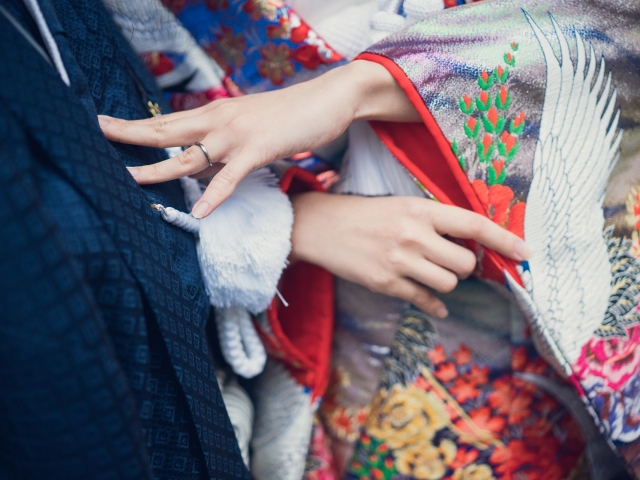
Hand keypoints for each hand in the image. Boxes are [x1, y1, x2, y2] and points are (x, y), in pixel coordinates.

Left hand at [98, 60, 419, 217]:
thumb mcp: (249, 124)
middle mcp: (219, 119)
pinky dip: (216, 194)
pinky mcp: (261, 148)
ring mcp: (237, 134)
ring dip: (159, 168)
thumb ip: (224, 141)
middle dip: (129, 134)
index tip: (105, 126)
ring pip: (190, 154)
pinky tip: (201, 211)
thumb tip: (204, 162)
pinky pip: (232, 175)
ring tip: (130, 179)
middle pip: (166, 130)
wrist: (327, 98)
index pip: (167, 120)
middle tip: (96, 133)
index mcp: (215, 113)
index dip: (136, 125)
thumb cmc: (289, 114)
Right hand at [290, 193, 529, 317]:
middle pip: (464, 263)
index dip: (504, 239)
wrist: (321, 226)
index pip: (473, 224)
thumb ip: (433, 220)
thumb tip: (466, 243)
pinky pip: (425, 300)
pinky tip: (434, 303)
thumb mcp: (400, 205)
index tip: (525, 252)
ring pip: (448, 284)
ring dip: (446, 282)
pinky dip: (435, 304)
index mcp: (421, 210)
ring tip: (431, 273)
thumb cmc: (364, 213)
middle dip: (465, 266)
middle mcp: (414, 235)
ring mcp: (400, 262)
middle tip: (451, 261)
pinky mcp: (386, 283)